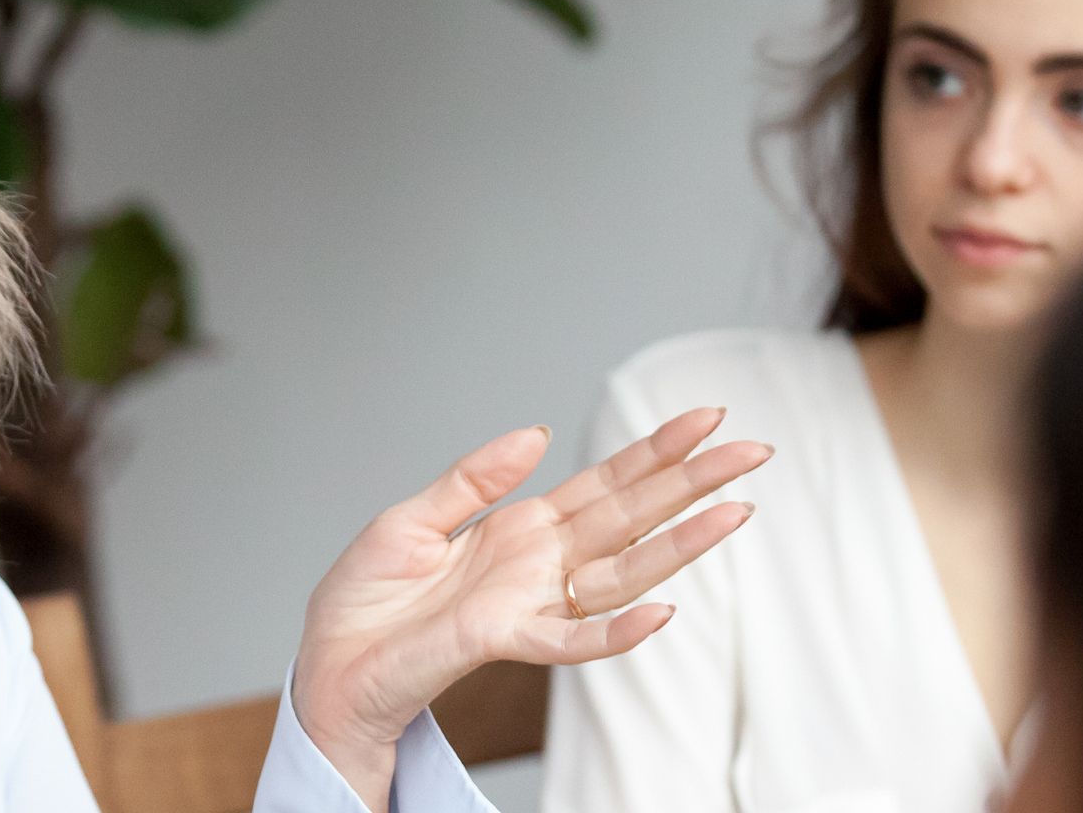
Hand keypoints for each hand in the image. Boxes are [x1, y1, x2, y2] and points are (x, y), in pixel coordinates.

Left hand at [290, 408, 767, 810]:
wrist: (329, 664)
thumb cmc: (365, 601)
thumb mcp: (412, 519)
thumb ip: (474, 479)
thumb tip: (535, 432)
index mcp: (520, 528)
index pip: (604, 483)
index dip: (655, 451)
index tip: (706, 418)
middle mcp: (539, 565)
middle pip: (631, 517)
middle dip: (692, 483)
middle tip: (753, 450)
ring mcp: (530, 604)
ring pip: (623, 573)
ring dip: (680, 546)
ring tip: (737, 513)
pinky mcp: (504, 640)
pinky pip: (573, 641)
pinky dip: (617, 631)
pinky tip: (663, 612)